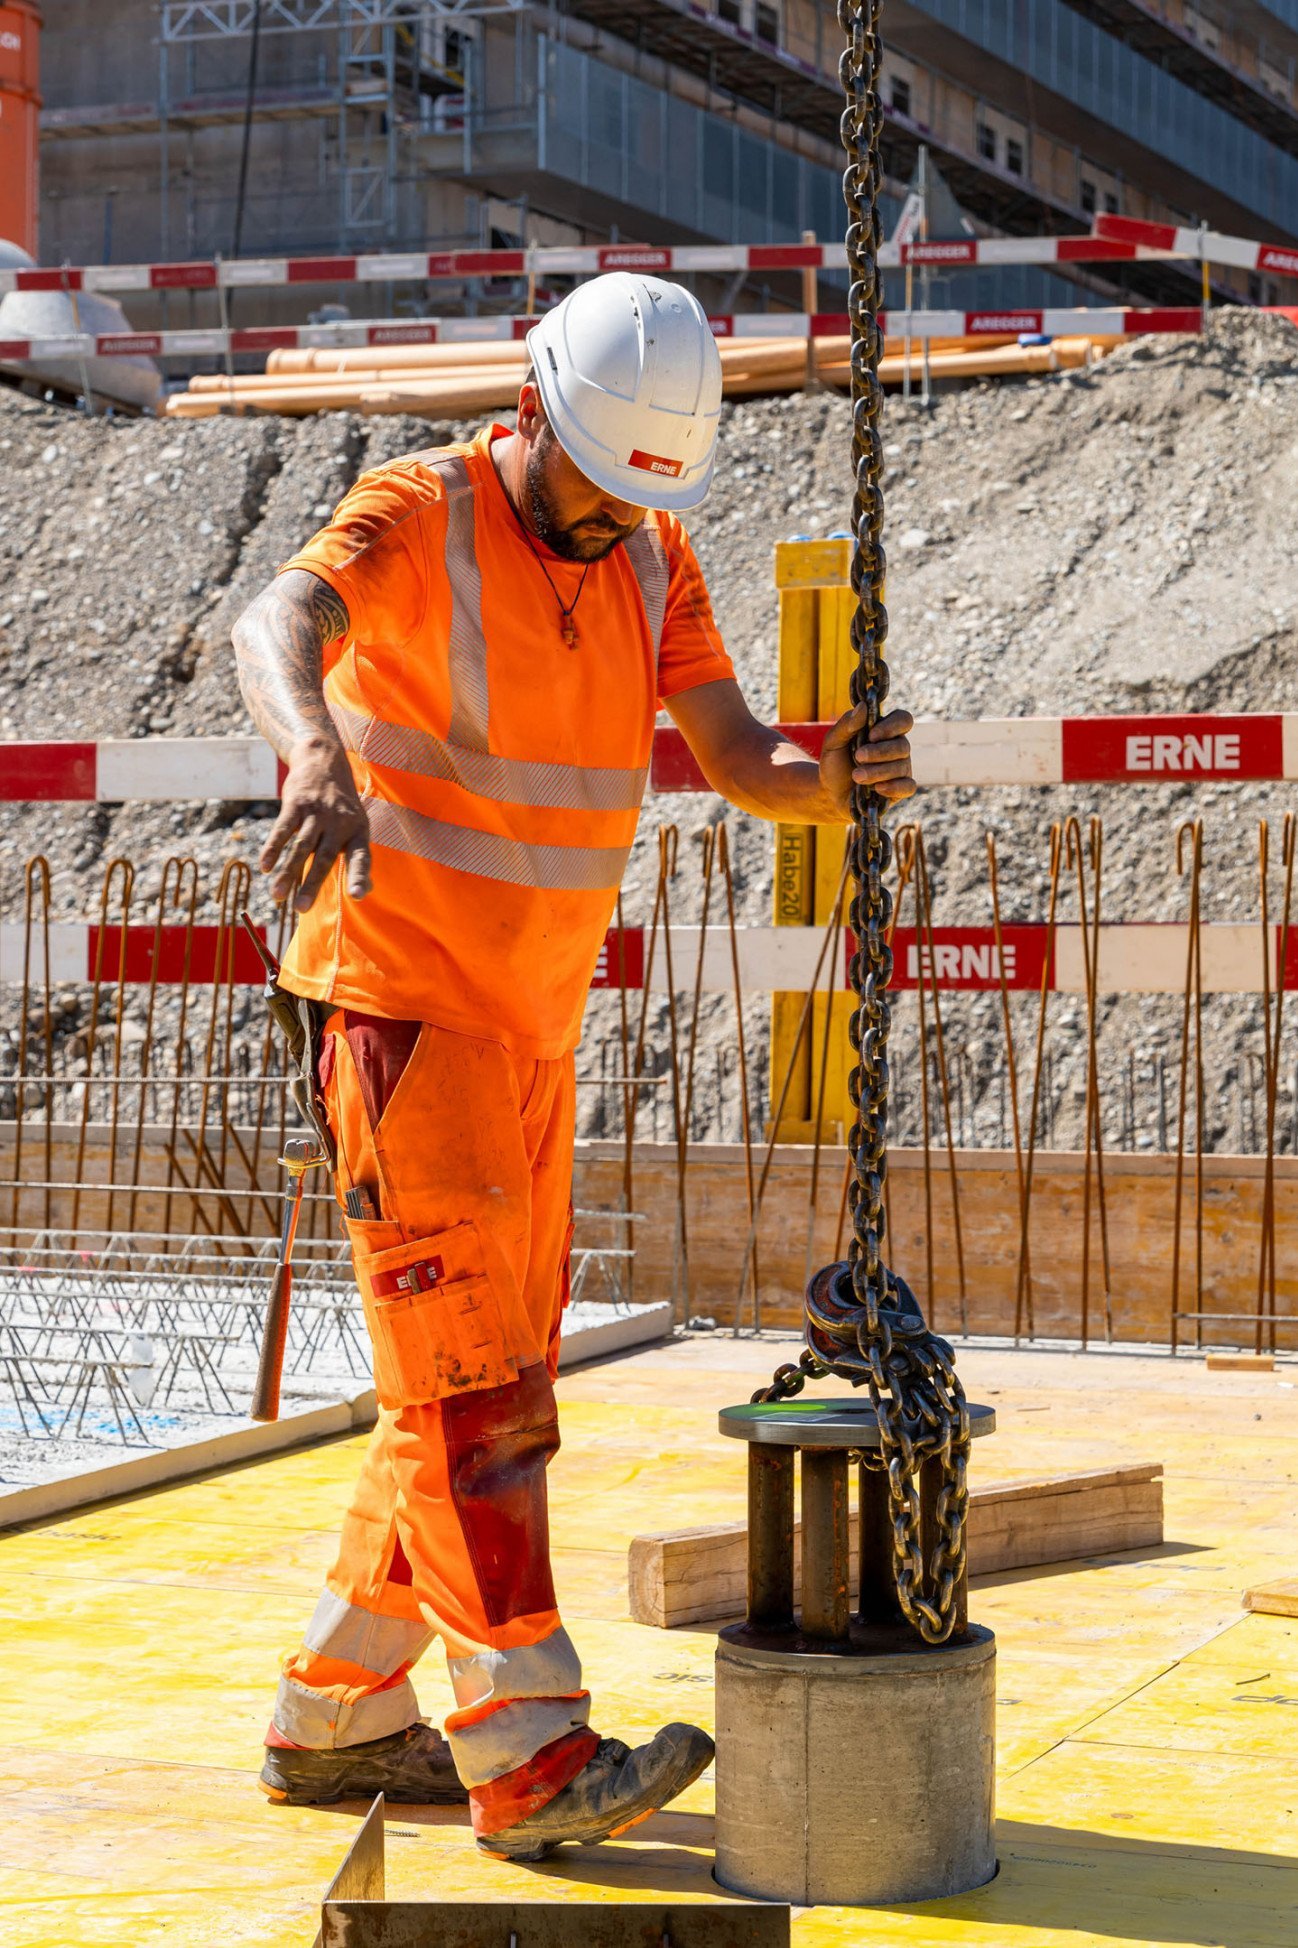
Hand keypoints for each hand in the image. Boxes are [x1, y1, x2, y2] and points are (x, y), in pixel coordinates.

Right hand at [259, 736, 371, 910]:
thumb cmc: (341, 805)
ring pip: (300, 847)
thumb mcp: (357, 826)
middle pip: (325, 857)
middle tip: (301, 909)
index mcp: (358, 831)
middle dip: (312, 884)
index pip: (361, 857)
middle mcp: (339, 823)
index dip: (360, 876)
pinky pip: (282, 830)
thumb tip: (368, 891)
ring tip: (276, 896)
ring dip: (287, 872)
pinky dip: (272, 849)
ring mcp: (317, 812)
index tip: (358, 896)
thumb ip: (358, 858)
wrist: (323, 760)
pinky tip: (264, 867)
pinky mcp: (295, 804)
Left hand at [820, 702, 915, 816]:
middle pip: (902, 745)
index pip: (903, 720)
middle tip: (858, 757)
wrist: (830, 793)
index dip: (892, 726)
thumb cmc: (835, 764)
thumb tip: (863, 706)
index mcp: (884, 731)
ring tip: (856, 776)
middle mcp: (896, 748)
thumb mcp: (833, 743)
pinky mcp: (900, 789)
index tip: (871, 735)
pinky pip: (909, 786)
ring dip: (877, 771)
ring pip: (902, 767)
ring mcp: (900, 768)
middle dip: (879, 752)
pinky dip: (893, 787)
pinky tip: (877, 788)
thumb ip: (846, 724)